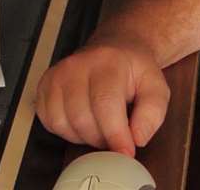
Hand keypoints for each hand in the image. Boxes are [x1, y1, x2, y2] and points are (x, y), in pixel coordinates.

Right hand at [35, 39, 169, 156]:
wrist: (116, 47)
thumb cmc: (133, 69)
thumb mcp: (155, 84)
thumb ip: (153, 111)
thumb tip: (138, 137)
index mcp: (108, 61)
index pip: (105, 104)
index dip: (115, 134)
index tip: (125, 151)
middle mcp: (77, 66)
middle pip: (82, 118)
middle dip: (102, 137)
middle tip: (116, 136)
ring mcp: (57, 76)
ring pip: (63, 124)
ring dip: (84, 136)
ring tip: (101, 126)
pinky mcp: (44, 87)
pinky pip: (50, 123)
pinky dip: (68, 132)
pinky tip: (84, 122)